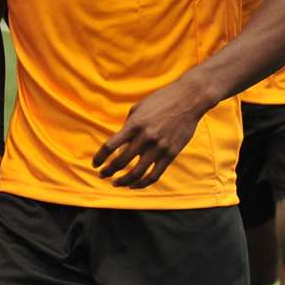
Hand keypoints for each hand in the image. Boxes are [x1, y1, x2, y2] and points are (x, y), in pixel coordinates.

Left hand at [92, 75, 211, 187]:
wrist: (189, 99)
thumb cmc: (161, 100)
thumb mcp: (138, 109)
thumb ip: (128, 127)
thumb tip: (119, 146)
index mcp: (134, 125)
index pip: (110, 146)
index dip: (100, 157)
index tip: (95, 164)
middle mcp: (146, 138)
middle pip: (121, 162)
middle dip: (108, 171)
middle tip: (102, 175)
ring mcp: (160, 147)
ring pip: (137, 173)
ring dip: (123, 181)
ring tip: (115, 183)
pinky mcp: (171, 154)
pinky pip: (155, 174)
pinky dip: (142, 183)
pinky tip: (133, 185)